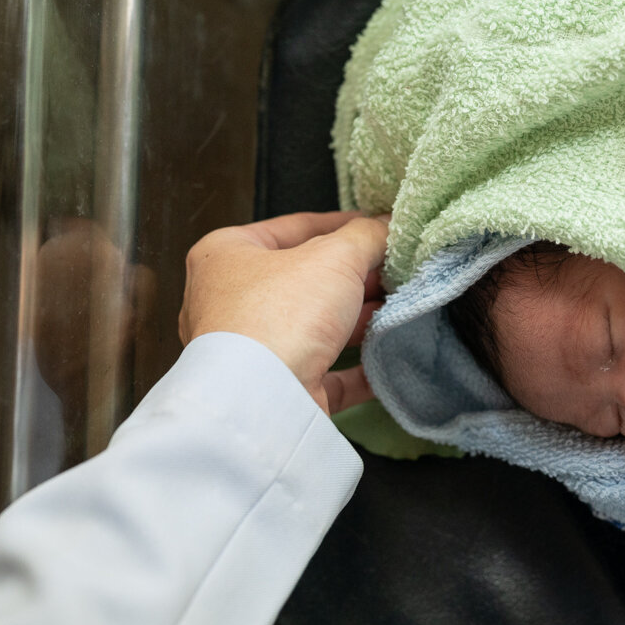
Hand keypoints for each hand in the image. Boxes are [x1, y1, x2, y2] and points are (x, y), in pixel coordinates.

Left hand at [178, 211, 387, 414]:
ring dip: (359, 318)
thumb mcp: (335, 257)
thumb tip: (388, 226)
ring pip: (316, 325)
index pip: (293, 227)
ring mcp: (252, 350)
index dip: (341, 224)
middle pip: (306, 278)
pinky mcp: (277, 389)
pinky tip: (389, 354)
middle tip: (394, 268)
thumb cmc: (278, 316)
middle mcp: (229, 301)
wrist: (263, 401)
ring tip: (399, 305)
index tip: (377, 226)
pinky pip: (325, 372)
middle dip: (355, 274)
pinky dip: (359, 365)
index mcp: (225, 255)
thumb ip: (366, 236)